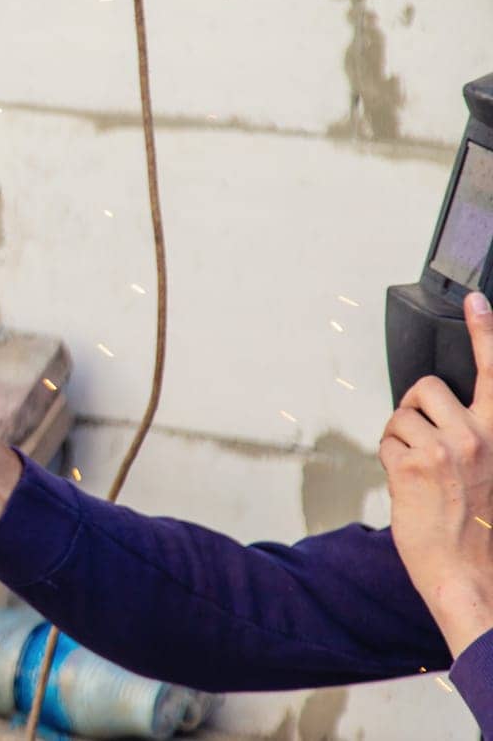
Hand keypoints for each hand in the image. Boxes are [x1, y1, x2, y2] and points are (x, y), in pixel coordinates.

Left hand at [380, 291, 492, 656]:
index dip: (486, 333)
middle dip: (415, 408)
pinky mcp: (412, 463)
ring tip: (419, 471)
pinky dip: (389, 457)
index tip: (476, 300)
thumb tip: (443, 410)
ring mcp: (444, 448)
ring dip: (401, 437)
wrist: (464, 568)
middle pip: (427, 387)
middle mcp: (477, 436)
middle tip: (423, 442)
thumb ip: (473, 434)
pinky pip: (386, 440)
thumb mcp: (486, 469)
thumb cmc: (474, 523)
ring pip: (401, 414)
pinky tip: (408, 484)